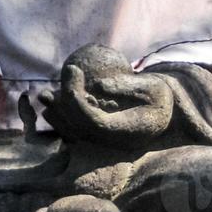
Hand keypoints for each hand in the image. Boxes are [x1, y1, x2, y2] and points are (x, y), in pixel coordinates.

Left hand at [39, 46, 173, 150]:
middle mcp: (113, 142)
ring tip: (45, 95)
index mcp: (126, 132)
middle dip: (63, 107)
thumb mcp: (153, 87)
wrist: (166, 115)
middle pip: (81, 129)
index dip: (78, 99)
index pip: (94, 121)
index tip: (73, 69)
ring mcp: (105, 143)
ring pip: (76, 132)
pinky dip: (63, 116)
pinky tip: (52, 100)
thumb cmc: (160, 97)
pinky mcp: (99, 137)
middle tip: (49, 87)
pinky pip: (77, 129)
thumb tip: (98, 84)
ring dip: (58, 114)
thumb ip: (126, 86)